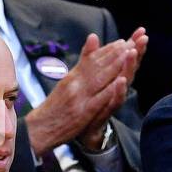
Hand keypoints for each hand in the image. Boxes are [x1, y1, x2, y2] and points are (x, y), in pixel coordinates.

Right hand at [26, 33, 135, 155]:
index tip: (122, 42)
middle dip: (116, 53)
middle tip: (132, 42)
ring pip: (100, 78)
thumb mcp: (64, 86)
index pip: (91, 60)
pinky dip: (110, 89)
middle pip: (98, 65)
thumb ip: (78, 71)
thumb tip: (86, 57)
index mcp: (71, 78)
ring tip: (131, 53)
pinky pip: (99, 99)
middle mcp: (75, 84)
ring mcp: (79, 98)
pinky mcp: (82, 112)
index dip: (108, 50)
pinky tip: (122, 81)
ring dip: (116, 64)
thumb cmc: (52, 109)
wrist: (38, 129)